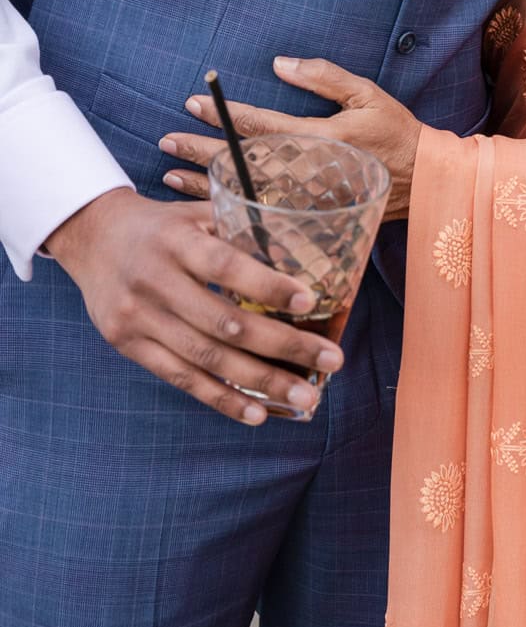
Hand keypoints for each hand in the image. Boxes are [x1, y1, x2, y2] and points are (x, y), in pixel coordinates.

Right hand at [44, 185, 343, 422]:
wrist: (92, 237)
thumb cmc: (161, 225)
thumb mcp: (195, 212)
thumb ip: (240, 230)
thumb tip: (300, 255)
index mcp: (176, 241)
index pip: (226, 266)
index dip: (267, 286)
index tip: (309, 301)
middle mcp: (156, 281)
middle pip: (225, 323)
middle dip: (284, 346)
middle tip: (331, 360)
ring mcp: (140, 318)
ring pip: (207, 359)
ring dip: (262, 382)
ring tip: (305, 397)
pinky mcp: (130, 345)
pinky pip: (181, 379)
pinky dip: (221, 399)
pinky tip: (257, 414)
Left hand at [159, 55, 419, 222]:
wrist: (424, 181)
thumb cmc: (395, 132)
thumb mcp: (366, 93)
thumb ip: (323, 77)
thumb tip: (280, 63)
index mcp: (318, 137)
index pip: (259, 124)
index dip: (223, 114)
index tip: (191, 102)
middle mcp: (306, 171)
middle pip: (242, 161)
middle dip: (200, 150)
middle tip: (164, 142)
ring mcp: (305, 198)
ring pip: (245, 190)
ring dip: (205, 183)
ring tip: (169, 174)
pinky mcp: (308, 215)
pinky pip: (261, 213)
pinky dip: (231, 208)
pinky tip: (206, 204)